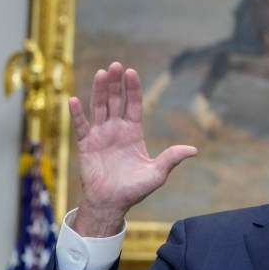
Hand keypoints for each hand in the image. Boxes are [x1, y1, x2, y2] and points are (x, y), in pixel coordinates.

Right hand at [69, 62, 197, 236]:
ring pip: (99, 108)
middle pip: (116, 101)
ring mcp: (100, 136)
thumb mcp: (157, 174)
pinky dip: (77, 114)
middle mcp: (116, 130)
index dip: (133, 89)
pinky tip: (74, 100)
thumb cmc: (134, 190)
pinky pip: (81, 127)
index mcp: (133, 133)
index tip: (132, 72)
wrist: (111, 203)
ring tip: (101, 74)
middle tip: (116, 65)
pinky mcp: (86, 145)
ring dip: (99, 91)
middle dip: (116, 84)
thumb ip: (171, 158)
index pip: (134, 105)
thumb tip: (194, 149)